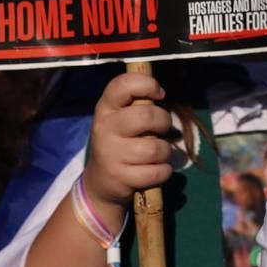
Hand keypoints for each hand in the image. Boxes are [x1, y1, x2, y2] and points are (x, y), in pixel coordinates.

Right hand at [84, 72, 173, 208]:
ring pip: (156, 148)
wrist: (100, 182)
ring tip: (158, 153)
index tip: (159, 94)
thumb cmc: (119, 142)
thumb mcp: (120, 119)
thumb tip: (160, 92)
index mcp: (105, 109)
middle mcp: (105, 129)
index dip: (147, 84)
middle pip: (146, 116)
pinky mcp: (121, 178)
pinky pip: (157, 172)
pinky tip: (156, 169)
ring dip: (165, 151)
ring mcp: (111, 154)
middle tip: (163, 128)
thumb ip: (137, 104)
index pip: (122, 85)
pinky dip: (164, 171)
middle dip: (164, 122)